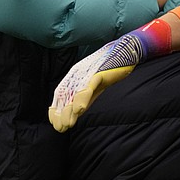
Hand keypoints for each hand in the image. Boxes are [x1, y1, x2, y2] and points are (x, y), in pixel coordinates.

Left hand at [48, 19, 172, 131]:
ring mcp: (89, 76)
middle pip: (67, 97)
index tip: (55, 123)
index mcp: (79, 81)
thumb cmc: (111, 68)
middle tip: (60, 128)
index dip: (58, 110)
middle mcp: (80, 78)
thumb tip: (77, 109)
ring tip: (67, 123)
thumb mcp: (96, 83)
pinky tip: (79, 109)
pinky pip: (89, 87)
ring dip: (70, 110)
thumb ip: (87, 94)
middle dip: (62, 114)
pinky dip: (83, 98)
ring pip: (76, 95)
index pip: (63, 97)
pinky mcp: (98, 74)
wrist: (124, 52)